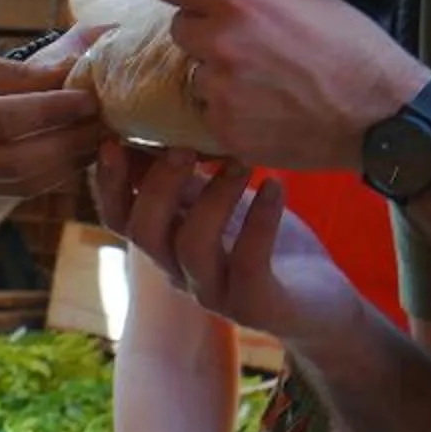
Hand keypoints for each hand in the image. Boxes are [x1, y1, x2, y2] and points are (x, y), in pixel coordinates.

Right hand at [0, 37, 102, 194]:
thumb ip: (13, 70)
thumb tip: (78, 63)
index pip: (1, 120)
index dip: (52, 110)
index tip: (92, 93)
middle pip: (17, 165)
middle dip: (71, 143)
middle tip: (111, 117)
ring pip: (19, 184)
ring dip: (68, 163)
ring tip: (102, 134)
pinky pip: (10, 189)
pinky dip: (49, 172)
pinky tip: (74, 148)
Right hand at [96, 140, 367, 349]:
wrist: (321, 306)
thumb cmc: (269, 245)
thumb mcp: (221, 204)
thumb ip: (185, 180)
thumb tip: (148, 125)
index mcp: (167, 244)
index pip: (119, 217)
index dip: (108, 182)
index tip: (112, 139)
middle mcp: (181, 271)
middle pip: (143, 232)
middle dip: (156, 185)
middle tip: (183, 146)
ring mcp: (215, 293)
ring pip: (192, 246)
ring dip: (214, 197)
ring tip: (242, 162)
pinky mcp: (255, 305)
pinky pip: (248, 262)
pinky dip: (260, 220)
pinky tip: (277, 185)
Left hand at [151, 0, 427, 172]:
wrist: (379, 115)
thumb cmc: (352, 46)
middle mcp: (220, 42)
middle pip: (179, 29)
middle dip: (205, 32)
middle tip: (245, 44)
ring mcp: (220, 90)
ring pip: (196, 74)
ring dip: (219, 75)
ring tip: (264, 82)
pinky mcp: (225, 130)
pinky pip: (211, 112)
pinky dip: (232, 111)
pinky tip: (268, 110)